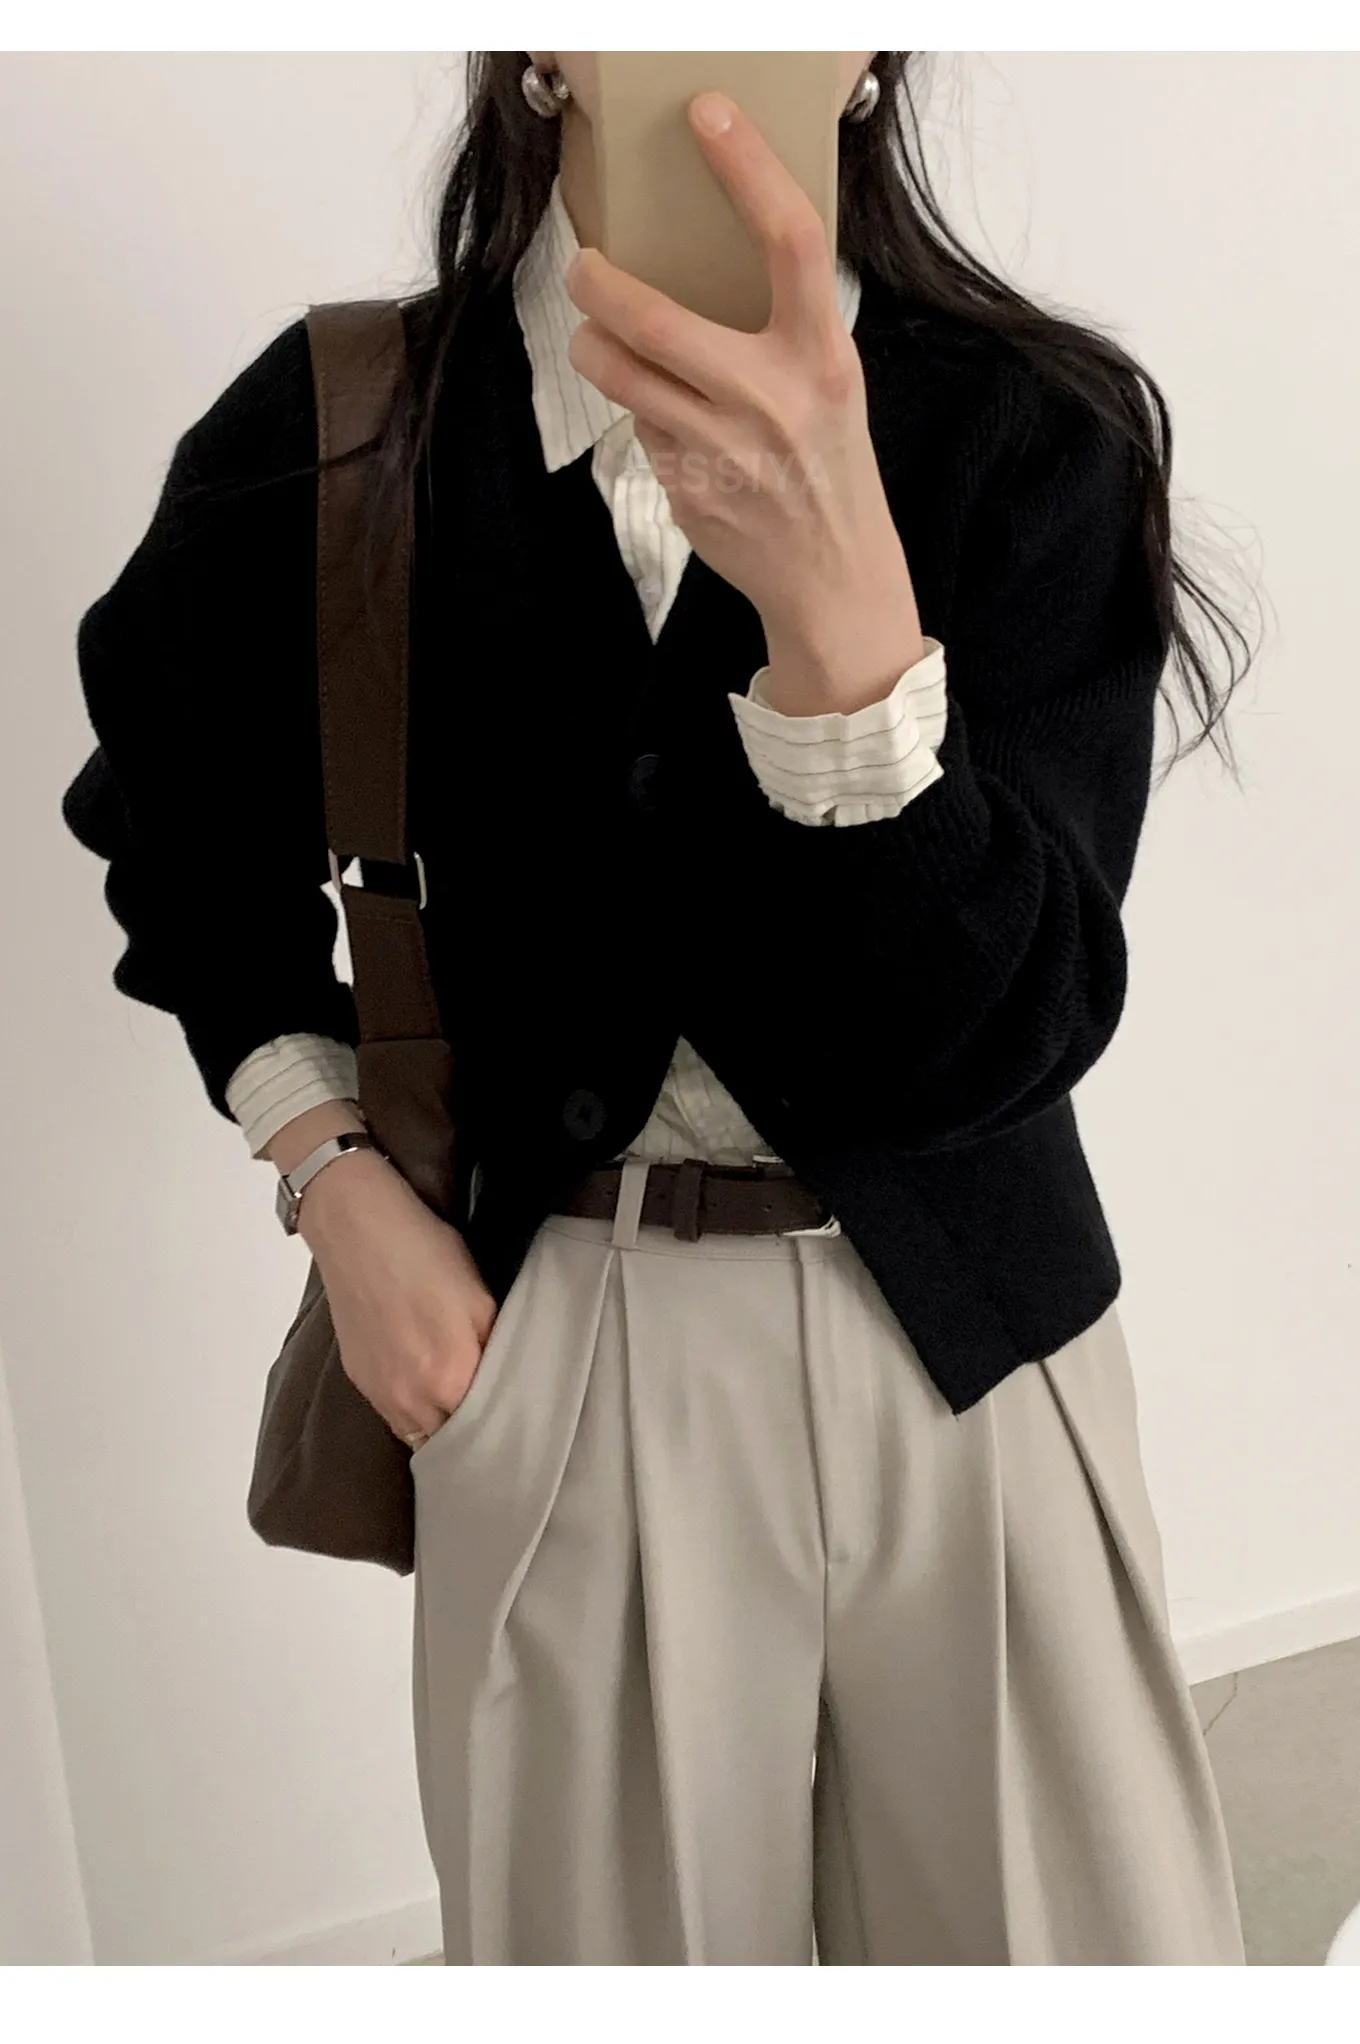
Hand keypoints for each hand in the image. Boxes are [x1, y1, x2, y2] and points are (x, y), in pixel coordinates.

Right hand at [299, 1149, 498, 1447]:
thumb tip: (516, 1388)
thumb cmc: (426, 1254)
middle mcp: (411, 1401)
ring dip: (442, 1431)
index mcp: (450, 1381)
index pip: (485, 1436)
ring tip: (464, 1412)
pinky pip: (394, 1417)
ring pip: (419, 1436)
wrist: (357, 1228)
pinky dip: (416, 1414)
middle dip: (474, 1439)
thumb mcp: (481, 1299)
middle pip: (450, 1445)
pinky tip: (430, 1390)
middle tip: (499, 1426)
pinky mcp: (359, 1380)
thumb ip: (498, 1352)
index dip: (506, 1436)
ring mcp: (380, 1394)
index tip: (525, 1435)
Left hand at [565, 89, 926, 716]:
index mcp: (820, 356)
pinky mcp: (686, 489)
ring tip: (594, 337)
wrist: (833, 577)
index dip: (746, 170)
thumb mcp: (830, 382)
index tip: (709, 117)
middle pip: (655, 320)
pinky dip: (637, 413)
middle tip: (585, 267)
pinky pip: (638, 428)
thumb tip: (704, 263)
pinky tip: (661, 420)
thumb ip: (784, 327)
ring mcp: (723, 450)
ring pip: (620, 376)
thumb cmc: (829, 465)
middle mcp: (772, 399)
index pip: (789, 240)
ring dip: (591, 347)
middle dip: (599, 284)